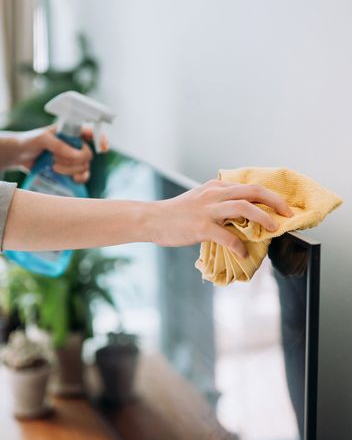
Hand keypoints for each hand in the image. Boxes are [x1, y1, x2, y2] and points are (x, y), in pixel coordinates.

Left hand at [15, 126, 108, 182]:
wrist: (19, 155)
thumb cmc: (30, 141)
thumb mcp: (42, 138)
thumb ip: (59, 145)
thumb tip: (76, 155)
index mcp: (72, 132)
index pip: (92, 132)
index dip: (101, 139)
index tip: (103, 149)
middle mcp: (75, 145)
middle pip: (88, 155)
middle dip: (74, 160)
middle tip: (55, 158)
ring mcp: (73, 159)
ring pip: (84, 167)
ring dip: (71, 170)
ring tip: (54, 167)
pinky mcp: (69, 171)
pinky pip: (82, 177)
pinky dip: (78, 179)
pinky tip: (71, 179)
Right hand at [150, 179, 292, 257]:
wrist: (152, 219)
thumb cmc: (175, 213)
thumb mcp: (198, 199)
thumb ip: (217, 201)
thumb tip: (239, 214)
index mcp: (215, 187)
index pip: (248, 187)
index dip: (269, 196)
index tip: (281, 207)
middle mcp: (213, 194)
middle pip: (252, 192)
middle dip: (274, 202)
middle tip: (288, 214)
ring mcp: (207, 210)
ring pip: (243, 208)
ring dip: (263, 218)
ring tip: (273, 229)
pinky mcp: (201, 227)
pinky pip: (228, 236)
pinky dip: (239, 246)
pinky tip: (243, 253)